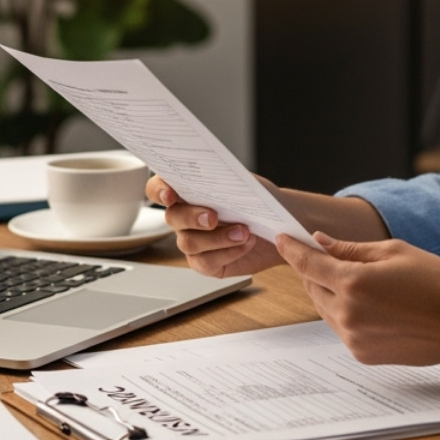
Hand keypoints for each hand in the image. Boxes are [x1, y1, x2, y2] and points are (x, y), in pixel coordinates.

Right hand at [148, 174, 285, 277]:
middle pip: (171, 217)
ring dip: (217, 237)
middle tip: (213, 217)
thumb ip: (227, 180)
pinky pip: (204, 262)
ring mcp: (193, 240)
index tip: (171, 195)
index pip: (158, 189)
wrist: (281, 227)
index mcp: (188, 191)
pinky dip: (228, 252)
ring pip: (188, 242)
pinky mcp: (204, 263)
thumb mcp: (247, 185)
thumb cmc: (261, 202)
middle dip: (192, 217)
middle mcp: (185, 216)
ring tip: (244, 232)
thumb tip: (215, 176)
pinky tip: (246, 244)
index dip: (159, 191)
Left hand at [276, 232, 439, 365]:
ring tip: (359, 282)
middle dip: (315, 270)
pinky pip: (340, 327)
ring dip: (329, 292)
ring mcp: (353, 338)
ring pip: (324, 308)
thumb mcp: (394, 252)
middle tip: (326, 256)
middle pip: (312, 286)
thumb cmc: (437, 283)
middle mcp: (348, 313)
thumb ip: (351, 249)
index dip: (292, 249)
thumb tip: (321, 242)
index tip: (282, 239)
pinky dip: (344, 313)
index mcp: (354, 283)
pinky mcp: (362, 354)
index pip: (308, 264)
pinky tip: (371, 305)